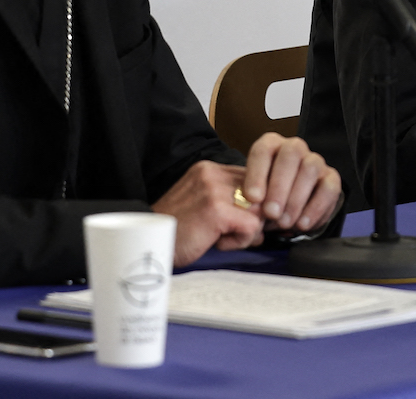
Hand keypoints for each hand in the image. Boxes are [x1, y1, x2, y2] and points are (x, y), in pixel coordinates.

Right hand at [151, 135, 340, 266]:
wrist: (148, 245)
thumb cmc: (176, 231)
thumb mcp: (204, 205)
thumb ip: (232, 201)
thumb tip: (267, 215)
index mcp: (210, 170)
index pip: (255, 180)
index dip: (256, 204)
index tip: (247, 221)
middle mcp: (213, 173)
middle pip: (262, 193)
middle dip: (254, 219)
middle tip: (232, 234)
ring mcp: (214, 189)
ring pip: (260, 210)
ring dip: (246, 231)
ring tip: (221, 237)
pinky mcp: (217, 209)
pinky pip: (251, 227)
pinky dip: (240, 241)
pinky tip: (218, 243)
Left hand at [238, 133, 341, 234]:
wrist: (288, 210)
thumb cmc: (266, 198)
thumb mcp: (254, 197)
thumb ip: (252, 200)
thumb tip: (251, 210)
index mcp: (271, 146)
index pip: (264, 149)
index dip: (257, 173)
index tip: (253, 198)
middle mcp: (294, 148)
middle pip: (291, 154)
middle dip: (279, 186)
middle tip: (270, 213)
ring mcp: (315, 161)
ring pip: (310, 168)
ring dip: (296, 199)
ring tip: (284, 223)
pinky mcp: (331, 178)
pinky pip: (329, 188)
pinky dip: (315, 209)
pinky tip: (302, 224)